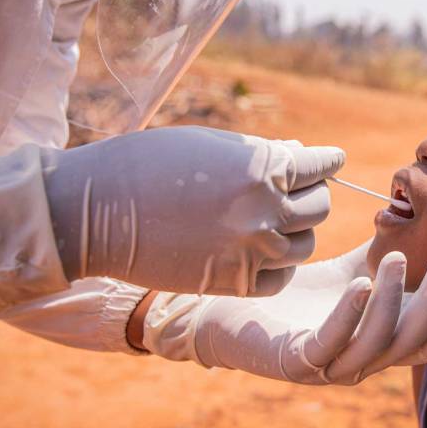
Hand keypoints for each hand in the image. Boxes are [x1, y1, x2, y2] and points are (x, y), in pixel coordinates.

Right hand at [44, 127, 343, 295]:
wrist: (95, 211)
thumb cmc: (150, 163)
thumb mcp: (213, 144)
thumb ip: (263, 154)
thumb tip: (300, 156)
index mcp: (262, 170)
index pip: (320, 166)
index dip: (327, 161)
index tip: (330, 160)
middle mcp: (264, 213)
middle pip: (320, 207)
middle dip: (313, 194)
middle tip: (301, 190)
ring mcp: (251, 252)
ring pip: (305, 245)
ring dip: (296, 231)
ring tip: (277, 220)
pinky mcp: (234, 283)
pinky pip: (281, 278)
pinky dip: (278, 265)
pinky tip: (264, 251)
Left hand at [142, 251, 426, 384]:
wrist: (229, 314)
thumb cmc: (292, 293)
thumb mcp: (344, 272)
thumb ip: (378, 256)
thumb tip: (411, 218)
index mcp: (373, 344)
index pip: (420, 343)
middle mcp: (357, 363)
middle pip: (406, 342)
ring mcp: (328, 367)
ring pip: (373, 343)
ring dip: (390, 302)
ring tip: (394, 260)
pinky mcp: (296, 362)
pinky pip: (329, 342)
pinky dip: (348, 315)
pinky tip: (359, 284)